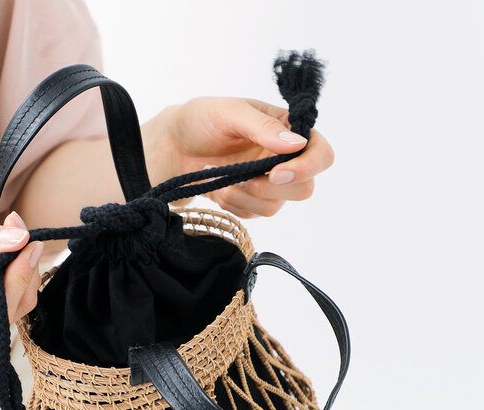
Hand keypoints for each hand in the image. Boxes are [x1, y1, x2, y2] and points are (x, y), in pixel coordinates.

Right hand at [0, 211, 43, 362]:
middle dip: (23, 272)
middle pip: (8, 313)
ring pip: (14, 313)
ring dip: (22, 277)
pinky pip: (9, 311)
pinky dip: (14, 285)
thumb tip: (20, 238)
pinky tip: (7, 262)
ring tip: (12, 244)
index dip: (16, 279)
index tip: (28, 245)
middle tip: (21, 234)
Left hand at [156, 97, 333, 217]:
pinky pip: (252, 214)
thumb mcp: (229, 112)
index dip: (307, 168)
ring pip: (275, 206)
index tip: (275, 173)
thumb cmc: (200, 120)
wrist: (171, 147)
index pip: (321, 154)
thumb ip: (263, 127)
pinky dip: (232, 203)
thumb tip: (298, 144)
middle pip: (304, 188)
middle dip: (271, 188)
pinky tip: (217, 187)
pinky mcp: (250, 201)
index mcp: (287, 130)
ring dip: (244, 196)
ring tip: (220, 179)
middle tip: (241, 178)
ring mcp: (268, 183)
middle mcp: (283, 159)